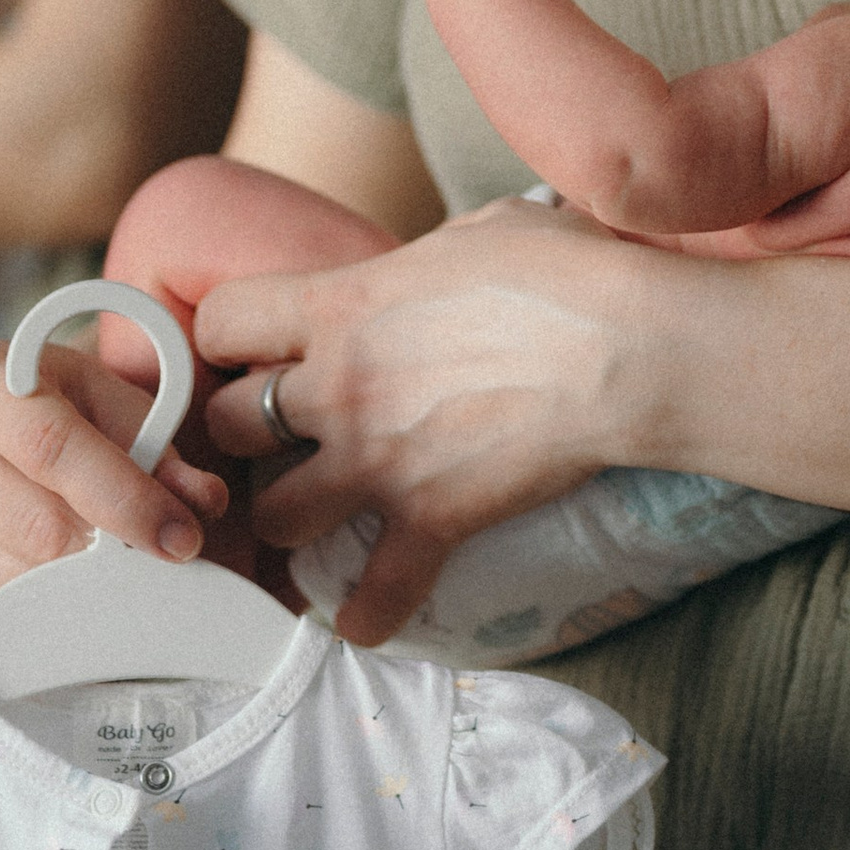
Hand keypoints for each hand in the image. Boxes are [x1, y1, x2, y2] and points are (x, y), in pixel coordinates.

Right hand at [0, 333, 239, 611]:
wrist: (10, 422)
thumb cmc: (71, 407)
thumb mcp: (116, 403)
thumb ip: (162, 448)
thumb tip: (199, 501)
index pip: (49, 445)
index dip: (123, 496)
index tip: (178, 534)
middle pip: (35, 521)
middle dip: (112, 549)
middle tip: (163, 555)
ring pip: (21, 573)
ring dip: (88, 580)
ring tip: (125, 559)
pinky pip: (5, 603)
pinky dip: (55, 599)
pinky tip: (80, 571)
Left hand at [194, 200, 651, 640]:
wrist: (627, 347)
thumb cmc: (566, 272)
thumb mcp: (480, 231)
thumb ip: (429, 256)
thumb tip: (437, 265)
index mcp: (342, 303)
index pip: (222, 321)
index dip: (231, 338)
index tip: (257, 350)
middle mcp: (339, 386)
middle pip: (226, 426)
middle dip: (246, 434)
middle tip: (286, 436)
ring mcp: (378, 459)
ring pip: (273, 515)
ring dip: (292, 517)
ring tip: (320, 514)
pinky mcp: (431, 519)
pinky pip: (374, 593)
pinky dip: (366, 613)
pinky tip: (364, 618)